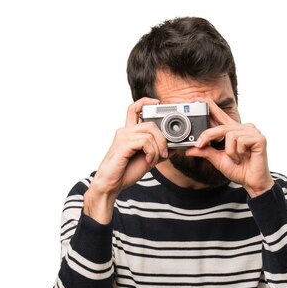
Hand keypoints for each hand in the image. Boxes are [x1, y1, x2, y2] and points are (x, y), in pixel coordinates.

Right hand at [84, 98, 168, 223]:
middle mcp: (125, 131)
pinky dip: (152, 152)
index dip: (147, 102)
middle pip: (150, 122)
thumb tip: (175, 147)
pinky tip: (149, 161)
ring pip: (150, 131)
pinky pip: (145, 141)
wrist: (111, 185)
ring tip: (155, 160)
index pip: (135, 108)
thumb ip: (159, 152)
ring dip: (158, 148)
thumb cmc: (125, 172)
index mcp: (129, 133)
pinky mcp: (123, 145)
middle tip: (165, 152)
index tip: (159, 103)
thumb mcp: (148, 161)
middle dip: (163, 138)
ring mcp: (123, 137)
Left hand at [185, 101, 273, 196]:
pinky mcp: (259, 138)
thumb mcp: (218, 160)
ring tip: (237, 159)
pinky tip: (246, 157)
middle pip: (222, 127)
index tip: (201, 99)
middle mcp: (243, 128)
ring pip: (230, 135)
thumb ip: (205, 152)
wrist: (251, 182)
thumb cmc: (238, 170)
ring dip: (230, 152)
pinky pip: (241, 140)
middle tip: (199, 144)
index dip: (212, 108)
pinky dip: (239, 152)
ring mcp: (252, 132)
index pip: (222, 117)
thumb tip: (189, 150)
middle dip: (209, 136)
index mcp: (234, 132)